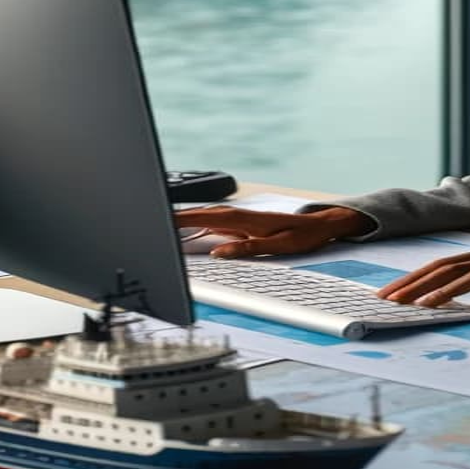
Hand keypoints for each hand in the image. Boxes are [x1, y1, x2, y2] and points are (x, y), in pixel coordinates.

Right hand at [173, 205, 372, 257]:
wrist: (318, 225)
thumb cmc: (301, 236)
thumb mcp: (278, 246)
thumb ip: (248, 249)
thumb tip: (220, 253)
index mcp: (244, 220)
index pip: (205, 217)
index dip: (182, 219)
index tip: (161, 221)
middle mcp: (238, 216)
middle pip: (200, 215)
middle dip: (175, 217)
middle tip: (151, 222)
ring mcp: (239, 218)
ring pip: (205, 217)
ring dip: (184, 219)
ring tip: (161, 225)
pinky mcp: (241, 223)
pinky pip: (213, 222)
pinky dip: (197, 223)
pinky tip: (188, 230)